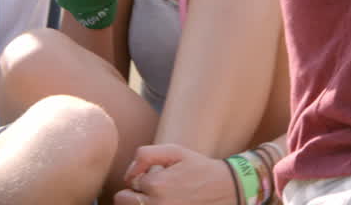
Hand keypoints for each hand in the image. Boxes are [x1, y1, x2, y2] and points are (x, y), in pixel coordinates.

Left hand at [116, 143, 234, 204]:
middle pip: (123, 201)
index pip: (131, 182)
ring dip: (142, 202)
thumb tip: (128, 175)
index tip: (162, 176)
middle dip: (135, 195)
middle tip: (155, 191)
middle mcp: (157, 204)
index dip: (144, 177)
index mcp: (156, 184)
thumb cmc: (201, 168)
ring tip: (160, 198)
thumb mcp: (176, 152)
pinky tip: (167, 202)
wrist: (228, 189)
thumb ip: (146, 155)